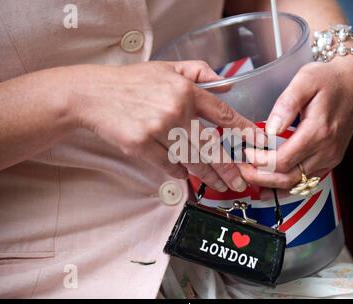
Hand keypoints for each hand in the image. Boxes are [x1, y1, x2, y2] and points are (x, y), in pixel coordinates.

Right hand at [70, 61, 260, 191]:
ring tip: (222, 186)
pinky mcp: (140, 146)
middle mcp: (175, 110)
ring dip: (208, 176)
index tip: (258, 141)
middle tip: (240, 181)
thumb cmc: (133, 82)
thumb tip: (227, 86)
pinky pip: (167, 165)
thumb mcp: (168, 67)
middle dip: (228, 167)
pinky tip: (185, 175)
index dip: (243, 129)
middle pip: (210, 146)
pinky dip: (178, 172)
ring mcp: (157, 130)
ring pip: (190, 160)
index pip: (222, 113)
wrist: (94, 94)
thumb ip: (200, 72)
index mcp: (185, 90)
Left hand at [238, 55, 352, 189]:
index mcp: (318, 132)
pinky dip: (285, 186)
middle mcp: (327, 150)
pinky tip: (269, 187)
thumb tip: (270, 129)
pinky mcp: (330, 161)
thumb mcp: (305, 80)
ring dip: (270, 185)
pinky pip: (306, 182)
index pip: (283, 160)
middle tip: (240, 170)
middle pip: (287, 177)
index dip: (260, 162)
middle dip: (260, 178)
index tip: (245, 153)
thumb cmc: (329, 79)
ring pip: (296, 184)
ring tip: (250, 178)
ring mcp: (330, 158)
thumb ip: (286, 104)